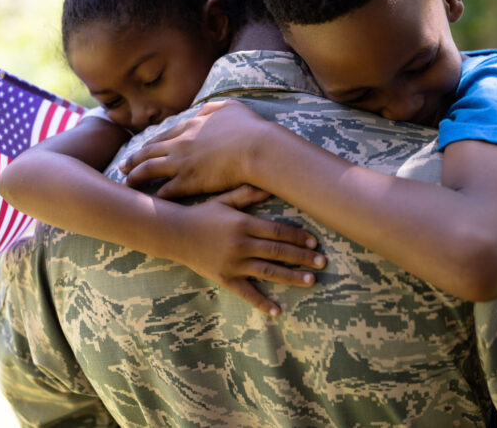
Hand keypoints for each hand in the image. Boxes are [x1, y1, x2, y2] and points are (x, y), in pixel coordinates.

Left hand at [120, 100, 270, 197]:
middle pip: (149, 152)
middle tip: (122, 167)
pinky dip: (153, 196)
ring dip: (135, 178)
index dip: (150, 144)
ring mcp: (182, 163)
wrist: (258, 148)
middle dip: (133, 160)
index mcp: (190, 126)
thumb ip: (213, 108)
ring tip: (126, 184)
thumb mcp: (231, 108)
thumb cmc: (250, 128)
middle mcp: (180, 143)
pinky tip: (147, 202)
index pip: (163, 136)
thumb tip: (203, 109)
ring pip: (148, 170)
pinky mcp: (189, 182)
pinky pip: (164, 191)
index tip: (141, 150)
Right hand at [175, 185, 326, 315]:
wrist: (173, 233)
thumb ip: (248, 194)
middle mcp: (241, 244)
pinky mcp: (224, 278)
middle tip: (323, 263)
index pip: (277, 231)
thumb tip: (270, 185)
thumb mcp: (224, 200)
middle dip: (302, 257)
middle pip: (277, 251)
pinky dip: (262, 302)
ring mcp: (233, 263)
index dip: (298, 237)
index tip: (315, 242)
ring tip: (311, 281)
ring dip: (291, 277)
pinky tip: (278, 311)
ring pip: (267, 271)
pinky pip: (246, 292)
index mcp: (243, 224)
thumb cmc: (201, 214)